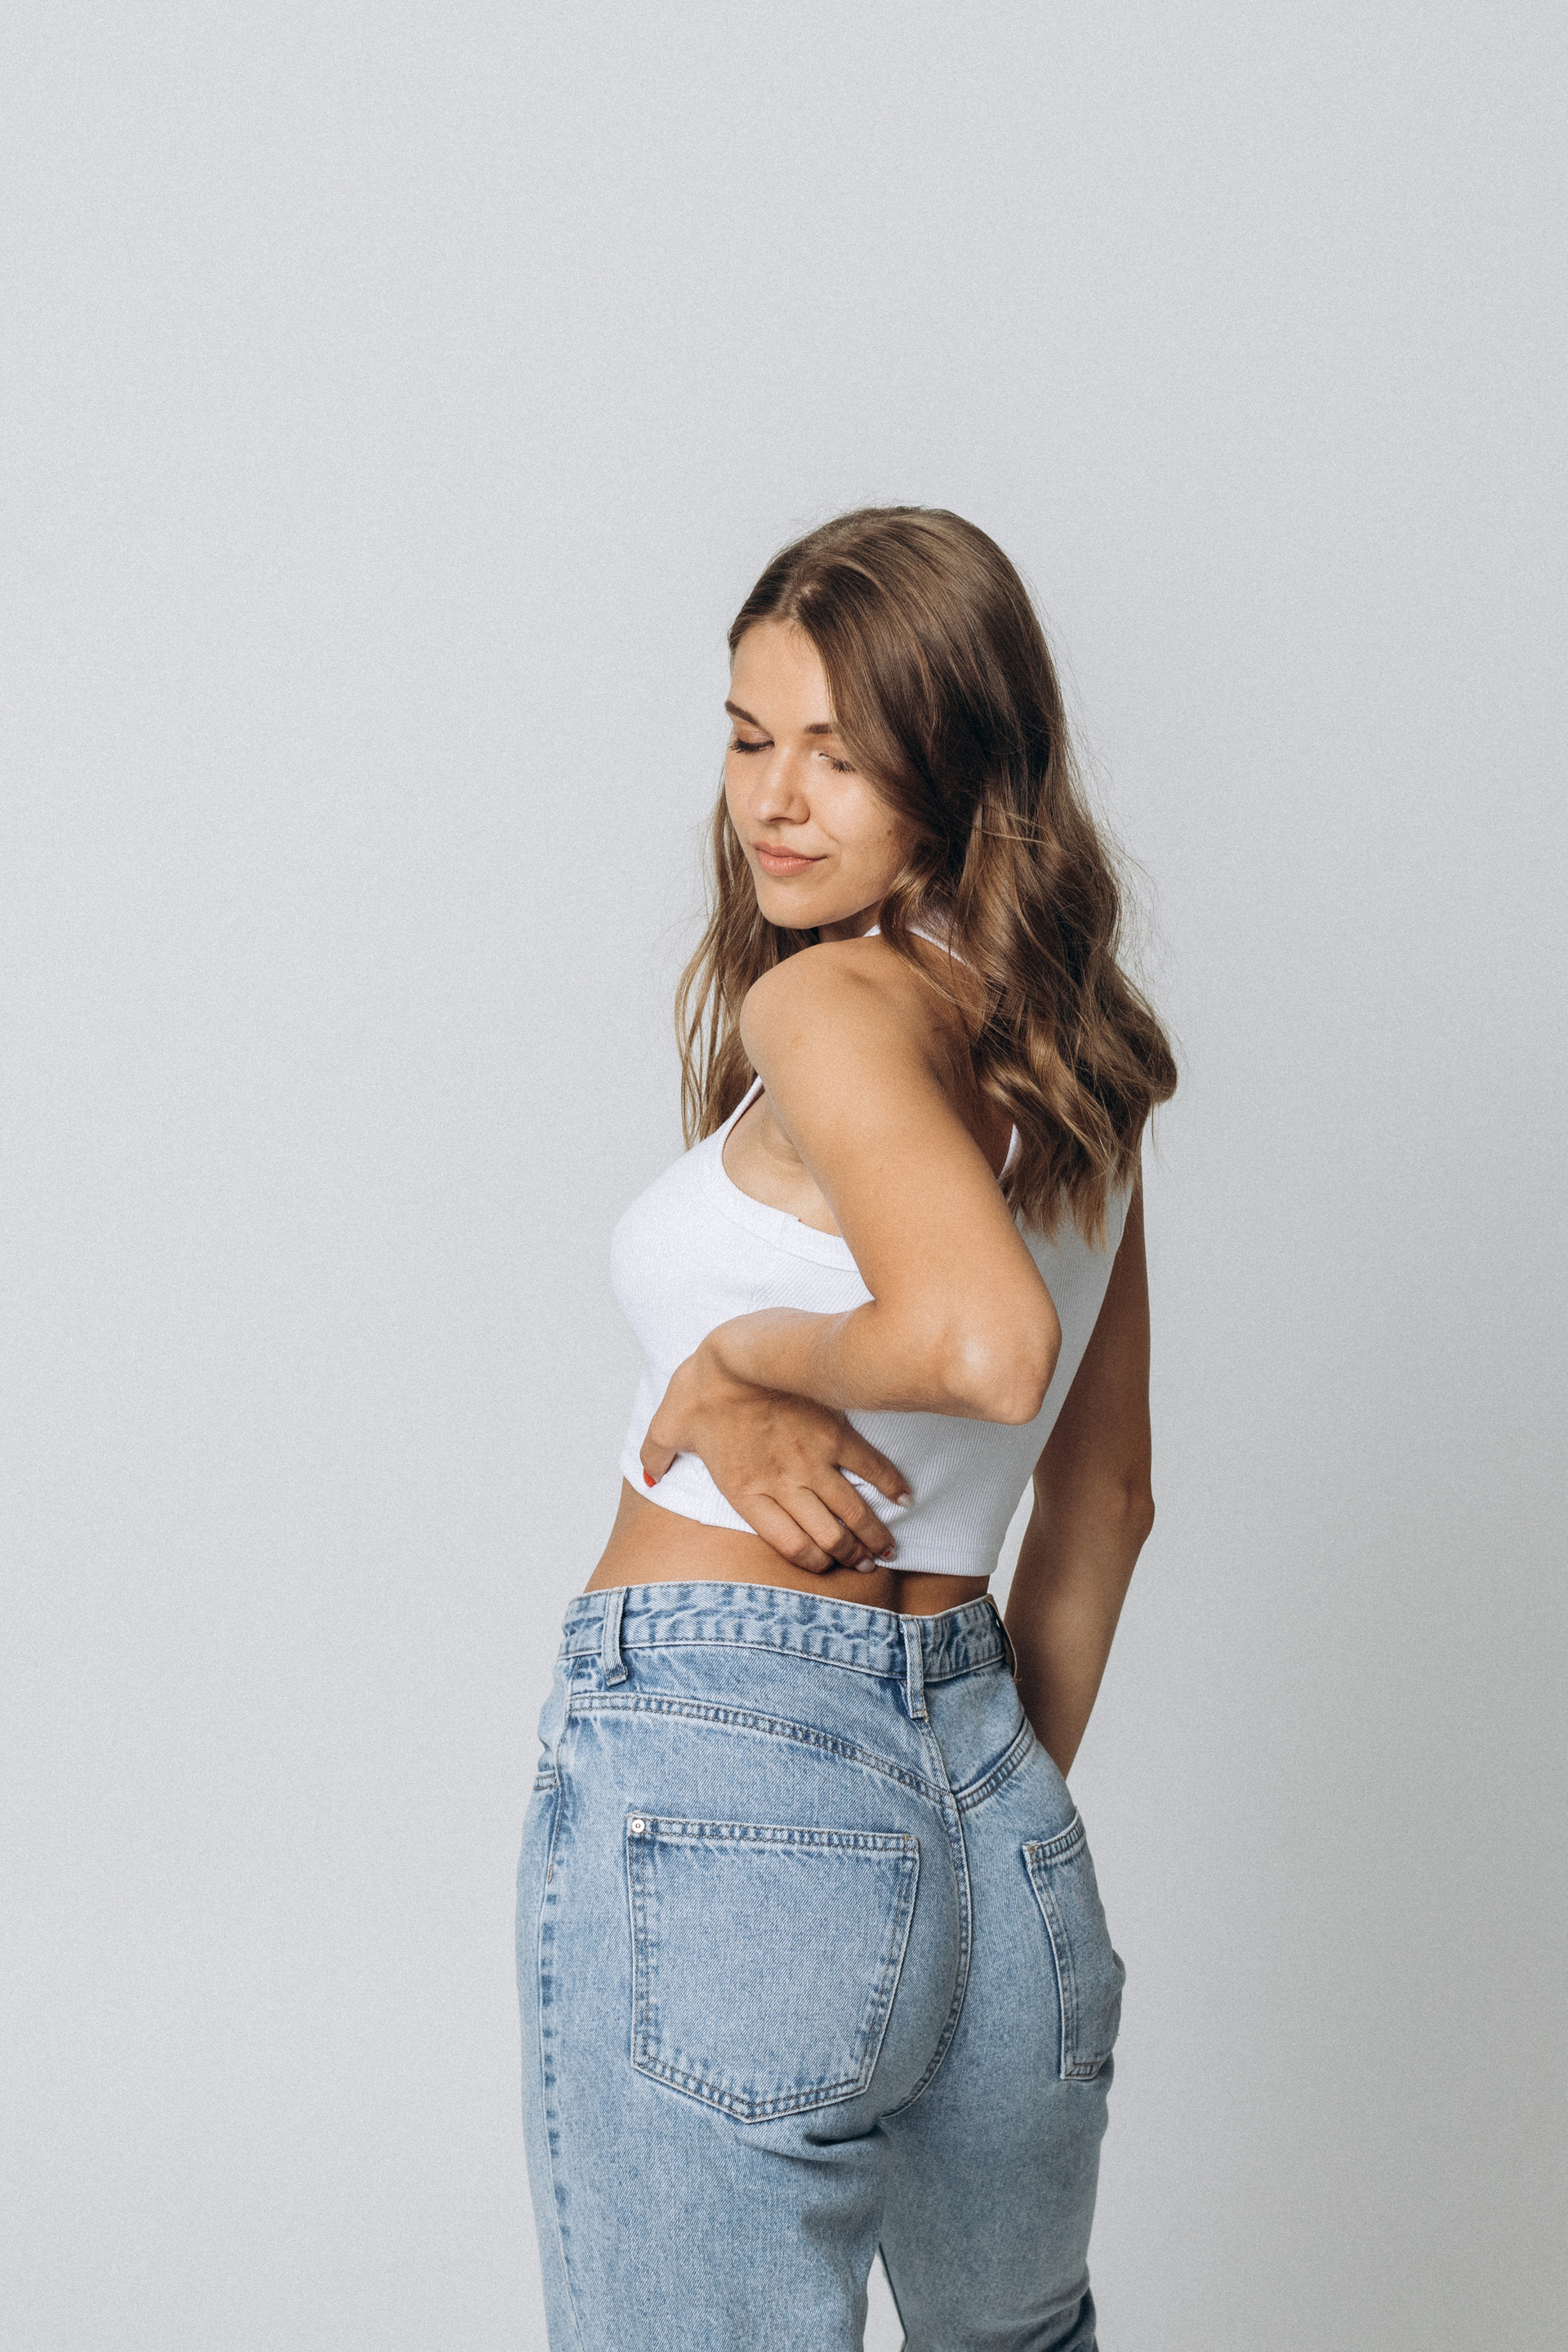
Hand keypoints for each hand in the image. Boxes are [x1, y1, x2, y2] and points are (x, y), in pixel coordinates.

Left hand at [639, 1343, 910, 1574]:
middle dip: (851, 1556)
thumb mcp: (668, 1425)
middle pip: (829, 1537)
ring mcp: (813, 1461)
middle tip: (865, 1563)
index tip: (828, 1567)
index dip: (815, 1564)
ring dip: (873, 1534)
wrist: (735, 1353)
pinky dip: (891, 1485)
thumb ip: (656, 1454)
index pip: (790, 1546)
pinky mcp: (835, 1432)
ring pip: (853, 1511)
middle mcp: (784, 1485)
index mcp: (747, 1492)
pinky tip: (904, 1498)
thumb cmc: (701, 1386)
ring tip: (885, 1548)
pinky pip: (871, 1467)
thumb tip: (647, 1473)